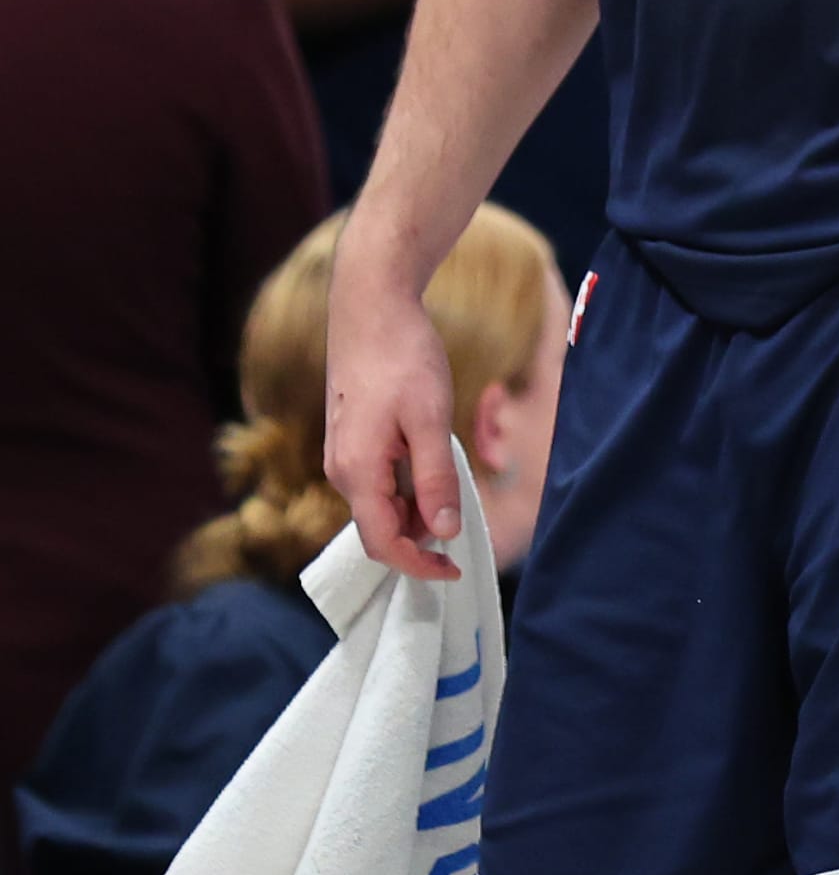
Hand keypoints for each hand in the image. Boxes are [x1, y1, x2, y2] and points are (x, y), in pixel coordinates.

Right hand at [324, 249, 462, 580]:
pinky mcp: (349, 437)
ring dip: (415, 506)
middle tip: (462, 513)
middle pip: (381, 527)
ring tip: (449, 472)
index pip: (384, 544)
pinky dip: (405, 484)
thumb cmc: (402, 357)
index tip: (455, 569)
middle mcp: (341, 470)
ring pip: (380, 503)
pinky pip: (377, 479)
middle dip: (421, 534)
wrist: (370, 304)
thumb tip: (443, 531)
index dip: (419, 565)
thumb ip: (435, 478)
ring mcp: (342, 453)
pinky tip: (429, 455)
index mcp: (357, 472)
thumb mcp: (429, 418)